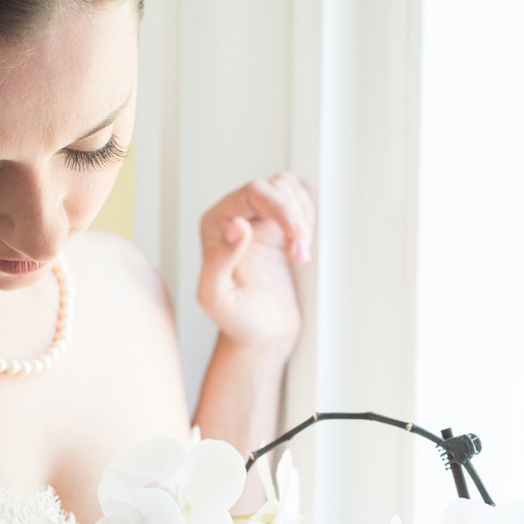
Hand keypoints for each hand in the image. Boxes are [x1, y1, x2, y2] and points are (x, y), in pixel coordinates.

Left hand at [196, 173, 313, 353]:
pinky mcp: (280, 230)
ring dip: (302, 218)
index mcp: (216, 225)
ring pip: (287, 190)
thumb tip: (238, 226)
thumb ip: (219, 261)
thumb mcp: (217, 298)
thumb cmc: (236, 321)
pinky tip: (302, 247)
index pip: (252, 193)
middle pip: (273, 188)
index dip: (278, 206)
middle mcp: (235, 217)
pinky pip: (298, 204)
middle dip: (293, 215)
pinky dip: (308, 220)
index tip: (296, 232)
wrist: (261, 335)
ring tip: (300, 254)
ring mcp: (260, 221)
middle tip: (301, 251)